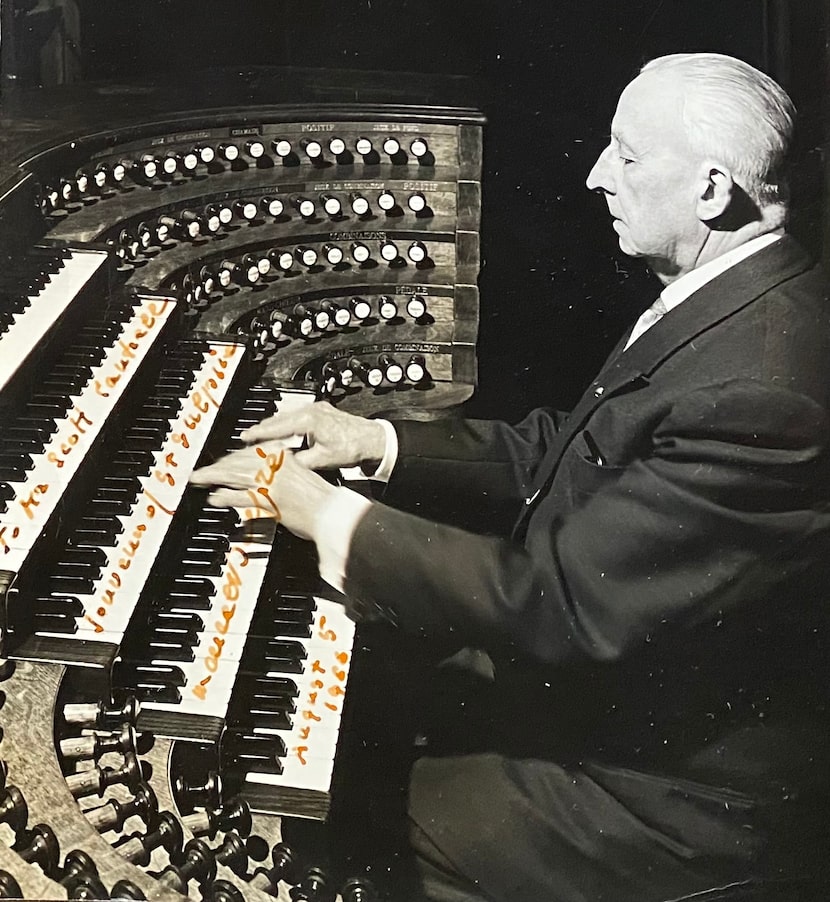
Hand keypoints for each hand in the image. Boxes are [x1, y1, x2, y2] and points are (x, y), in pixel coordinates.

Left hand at [189, 442, 337, 540]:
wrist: (333, 513)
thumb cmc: (323, 500)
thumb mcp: (303, 476)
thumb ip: (284, 472)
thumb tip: (268, 474)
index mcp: (285, 457)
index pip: (252, 451)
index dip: (232, 457)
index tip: (222, 461)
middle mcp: (276, 467)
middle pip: (239, 462)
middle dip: (217, 466)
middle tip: (202, 472)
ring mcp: (271, 484)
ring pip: (235, 476)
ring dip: (213, 477)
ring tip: (199, 480)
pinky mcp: (269, 502)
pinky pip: (242, 497)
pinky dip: (226, 497)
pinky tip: (215, 498)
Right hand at [239, 401, 386, 470]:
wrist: (373, 440)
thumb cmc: (352, 447)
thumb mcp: (321, 459)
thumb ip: (299, 461)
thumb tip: (282, 465)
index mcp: (308, 420)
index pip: (276, 427)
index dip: (258, 433)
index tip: (245, 437)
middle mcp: (311, 411)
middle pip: (279, 419)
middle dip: (262, 429)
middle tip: (248, 438)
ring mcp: (317, 409)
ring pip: (288, 417)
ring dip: (275, 427)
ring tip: (262, 437)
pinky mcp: (322, 412)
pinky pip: (297, 417)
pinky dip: (287, 425)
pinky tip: (284, 434)